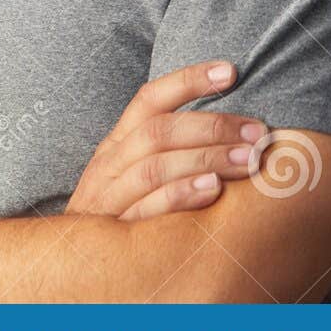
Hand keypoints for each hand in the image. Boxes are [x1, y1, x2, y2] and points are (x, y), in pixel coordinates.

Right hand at [67, 60, 266, 220]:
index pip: (149, 99)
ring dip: (207, 158)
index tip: (229, 70)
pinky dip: (182, 194)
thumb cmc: (120, 212)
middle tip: (258, 131)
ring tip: (249, 159)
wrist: (72, 261)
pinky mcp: (116, 227)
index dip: (187, 81)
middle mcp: (111, 162)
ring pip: (156, 165)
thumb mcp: (131, 173)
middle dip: (212, 126)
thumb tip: (229, 129)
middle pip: (158, 131)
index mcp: (118, 142)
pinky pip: (148, 206)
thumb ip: (166, 151)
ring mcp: (109, 194)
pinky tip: (213, 189)